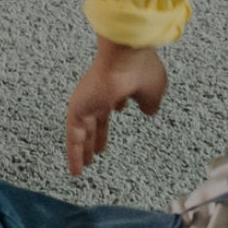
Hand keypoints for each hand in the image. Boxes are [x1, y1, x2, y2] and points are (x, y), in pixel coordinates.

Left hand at [65, 39, 167, 174]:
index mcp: (118, 85)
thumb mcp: (153, 91)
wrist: (126, 57)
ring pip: (83, 131)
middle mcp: (100, 92)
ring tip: (85, 165)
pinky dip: (74, 155)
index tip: (119, 113)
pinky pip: (74, 138)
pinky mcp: (77, 110)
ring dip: (85, 149)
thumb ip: (150, 102)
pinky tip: (76, 171)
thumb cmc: (142, 68)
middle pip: (96, 118)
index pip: (114, 99)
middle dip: (98, 134)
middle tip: (98, 148)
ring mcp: (87, 102)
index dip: (115, 108)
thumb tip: (149, 110)